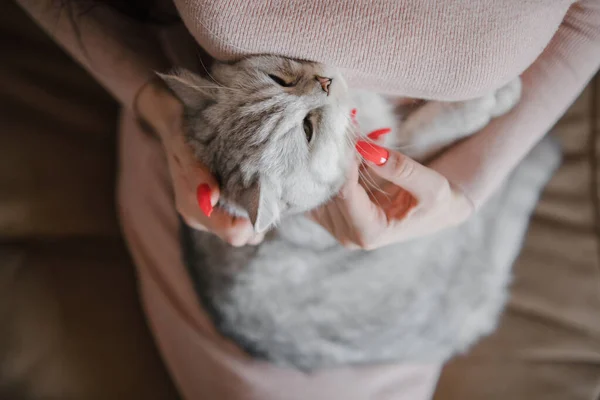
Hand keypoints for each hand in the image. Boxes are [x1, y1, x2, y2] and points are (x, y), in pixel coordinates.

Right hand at [134, 77, 263, 245]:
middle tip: (269, 192)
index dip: (252, 222)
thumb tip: (212, 197)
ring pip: (245, 229)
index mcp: (193, 208)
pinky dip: (254, 206)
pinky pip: (243, 216)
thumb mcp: (183, 146)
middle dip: (258, 220)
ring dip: (257, 214)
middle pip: (242, 236)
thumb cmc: (179, 132)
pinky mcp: (219, 205)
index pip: (232, 233)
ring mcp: (210, 212)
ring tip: (264, 187)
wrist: (171, 118)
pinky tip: (257, 186)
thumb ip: (195, 172)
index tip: (265, 200)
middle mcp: (201, 216)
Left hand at [310, 140, 473, 249]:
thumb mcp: (432, 186)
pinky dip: (331, 163)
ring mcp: (335, 225)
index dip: (344, 163)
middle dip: (339, 155)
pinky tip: (349, 147)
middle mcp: (347, 234)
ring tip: (356, 133)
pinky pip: (319, 184)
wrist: (435, 212)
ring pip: (321, 184)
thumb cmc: (437, 204)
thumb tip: (368, 149)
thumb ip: (402, 170)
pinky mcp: (330, 213)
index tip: (350, 135)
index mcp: (370, 233)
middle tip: (351, 123)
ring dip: (334, 156)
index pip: (345, 195)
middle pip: (328, 188)